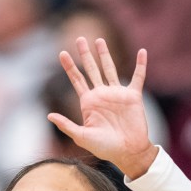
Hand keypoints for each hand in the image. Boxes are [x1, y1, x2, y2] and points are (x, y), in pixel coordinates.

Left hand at [48, 37, 156, 177]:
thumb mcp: (82, 137)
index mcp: (88, 102)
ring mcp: (117, 94)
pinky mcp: (133, 96)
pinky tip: (142, 52)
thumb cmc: (104, 148)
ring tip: (99, 40)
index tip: (62, 53)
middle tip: (79, 38)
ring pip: (110, 68)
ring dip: (105, 54)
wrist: (127, 152)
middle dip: (85, 54)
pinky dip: (141, 65)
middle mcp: (102, 95)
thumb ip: (66, 125)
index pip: (76, 80)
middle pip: (91, 69)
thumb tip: (49, 115)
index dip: (69, 67)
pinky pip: (138, 77)